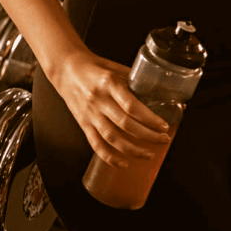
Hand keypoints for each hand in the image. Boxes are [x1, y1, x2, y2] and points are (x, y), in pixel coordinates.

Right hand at [53, 48, 171, 166]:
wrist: (65, 69)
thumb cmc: (94, 67)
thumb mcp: (116, 67)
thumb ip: (134, 79)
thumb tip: (158, 90)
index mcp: (109, 83)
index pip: (131, 106)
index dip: (149, 118)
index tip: (164, 125)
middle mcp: (99, 100)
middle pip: (125, 124)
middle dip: (147, 136)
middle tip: (163, 139)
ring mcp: (90, 114)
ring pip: (112, 138)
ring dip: (132, 150)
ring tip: (149, 154)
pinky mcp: (83, 124)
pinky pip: (96, 144)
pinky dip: (110, 157)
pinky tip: (124, 163)